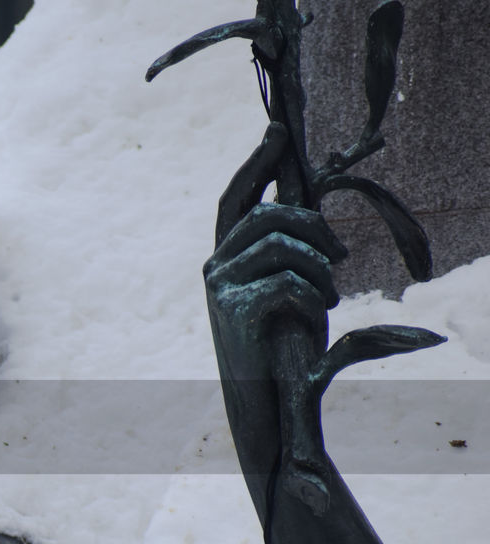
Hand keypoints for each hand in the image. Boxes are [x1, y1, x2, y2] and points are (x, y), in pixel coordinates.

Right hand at [203, 124, 347, 484]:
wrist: (266, 402)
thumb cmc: (280, 347)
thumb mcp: (288, 288)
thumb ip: (291, 247)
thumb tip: (306, 196)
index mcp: (224, 256)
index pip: (236, 197)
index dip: (257, 161)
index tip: (279, 129)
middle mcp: (213, 265)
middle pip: (269, 214)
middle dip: (315, 226)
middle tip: (343, 258)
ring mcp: (218, 286)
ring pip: (282, 244)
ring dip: (320, 268)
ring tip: (331, 297)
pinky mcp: (232, 308)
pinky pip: (287, 279)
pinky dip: (314, 296)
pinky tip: (317, 318)